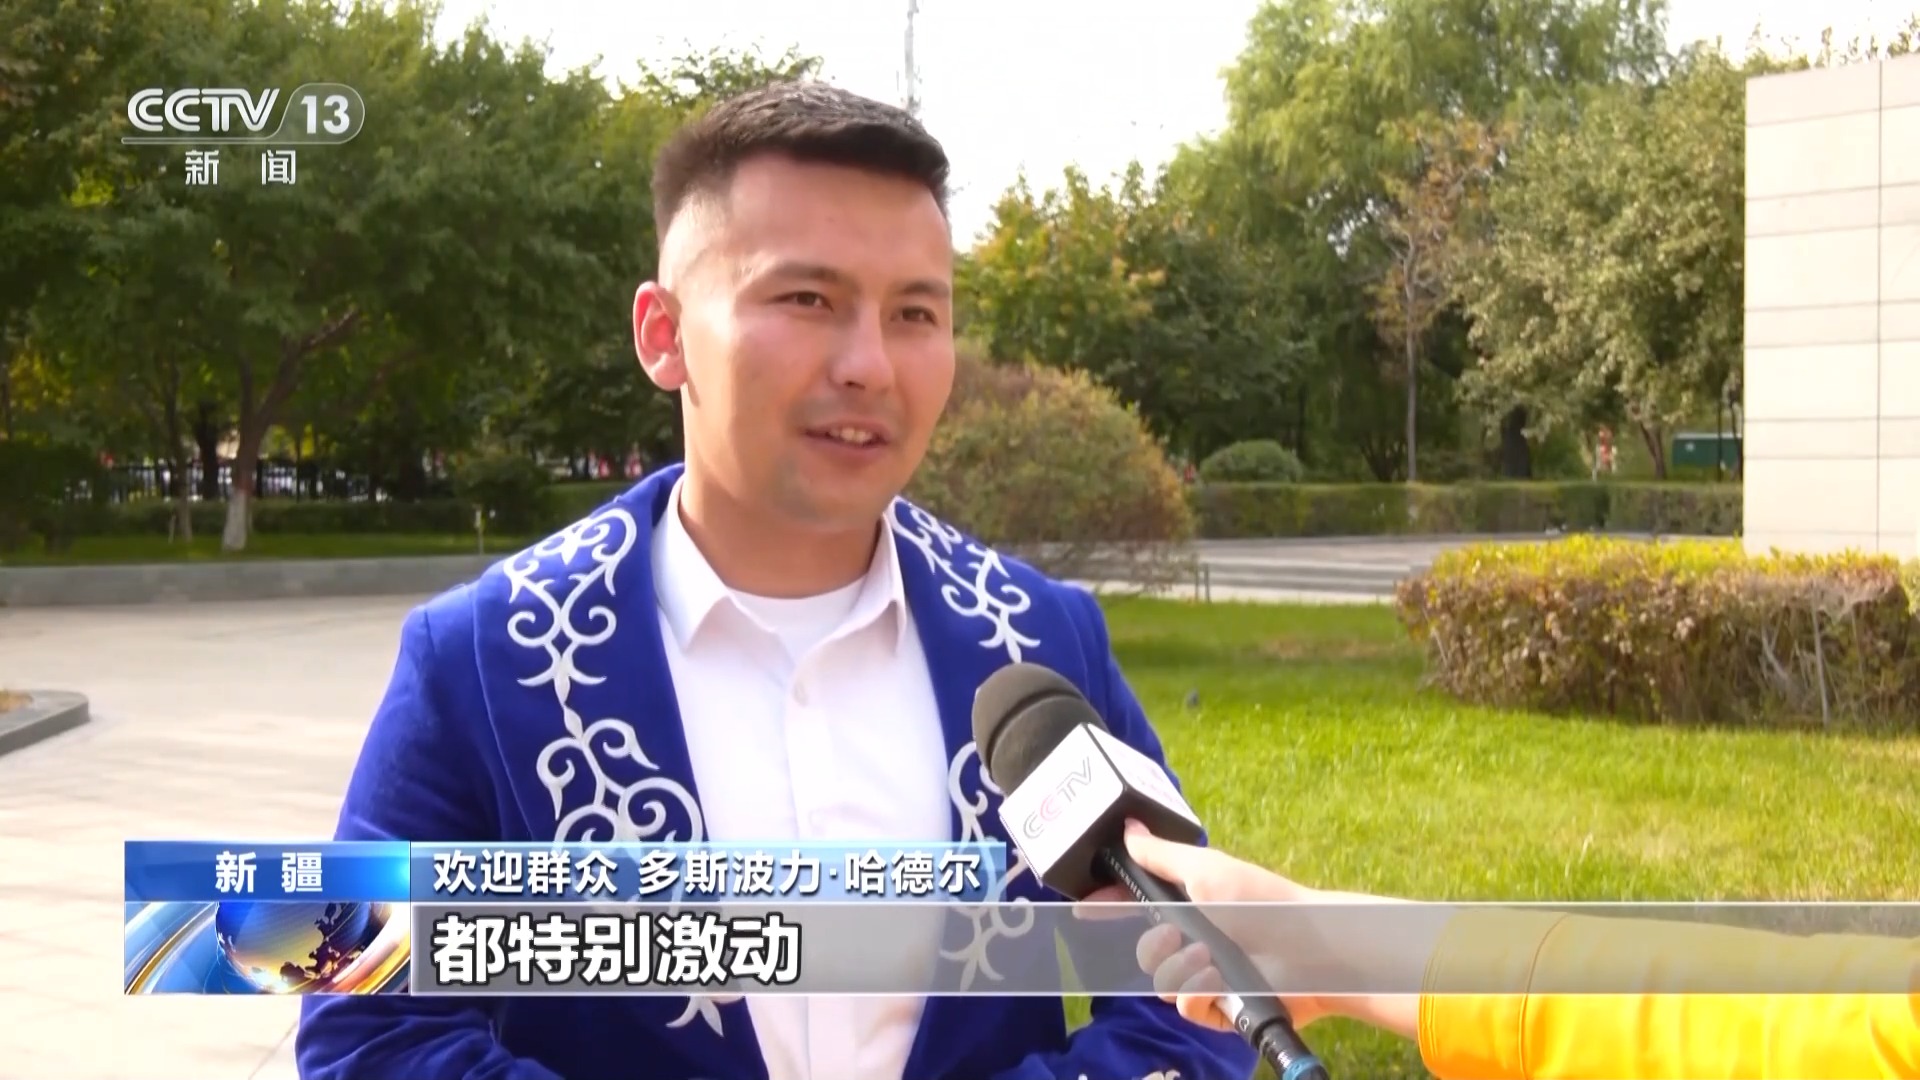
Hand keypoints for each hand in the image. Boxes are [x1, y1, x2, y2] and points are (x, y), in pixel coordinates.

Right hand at [1075, 821, 1349, 1031]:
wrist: (1307, 949)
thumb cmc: (1259, 901)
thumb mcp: (1205, 869)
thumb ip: (1161, 854)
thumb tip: (1127, 828)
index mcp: (1190, 906)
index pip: (1138, 907)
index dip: (1111, 908)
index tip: (1084, 909)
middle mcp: (1196, 941)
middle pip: (1145, 951)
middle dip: (1156, 945)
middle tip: (1178, 937)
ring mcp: (1208, 976)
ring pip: (1162, 982)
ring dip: (1182, 969)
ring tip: (1210, 960)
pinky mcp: (1221, 1008)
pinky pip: (1187, 1008)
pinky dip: (1200, 994)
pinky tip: (1218, 983)